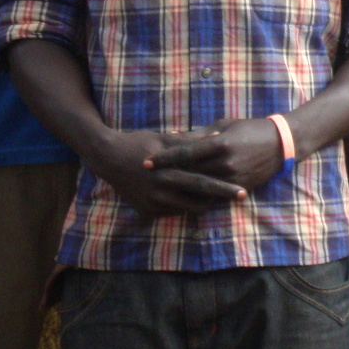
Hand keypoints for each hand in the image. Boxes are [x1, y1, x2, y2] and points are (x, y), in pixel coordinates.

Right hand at [88, 128, 246, 219]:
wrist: (107, 158)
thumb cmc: (138, 143)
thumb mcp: (163, 138)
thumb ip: (190, 142)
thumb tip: (216, 136)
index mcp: (167, 172)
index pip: (202, 183)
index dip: (223, 188)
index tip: (242, 190)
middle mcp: (160, 191)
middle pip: (198, 199)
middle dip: (220, 199)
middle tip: (241, 196)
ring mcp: (152, 203)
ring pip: (186, 209)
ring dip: (202, 203)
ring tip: (220, 196)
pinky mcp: (146, 211)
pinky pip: (172, 212)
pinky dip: (184, 205)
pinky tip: (194, 197)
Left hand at [147, 118, 283, 192]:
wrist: (281, 144)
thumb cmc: (250, 129)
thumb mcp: (224, 125)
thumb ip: (198, 133)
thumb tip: (171, 135)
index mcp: (219, 143)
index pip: (184, 152)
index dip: (163, 158)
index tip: (146, 162)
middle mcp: (224, 162)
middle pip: (187, 172)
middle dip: (166, 174)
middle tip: (146, 177)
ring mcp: (232, 177)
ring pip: (198, 187)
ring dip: (178, 189)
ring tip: (159, 190)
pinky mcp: (239, 187)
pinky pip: (213, 195)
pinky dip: (197, 196)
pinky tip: (182, 198)